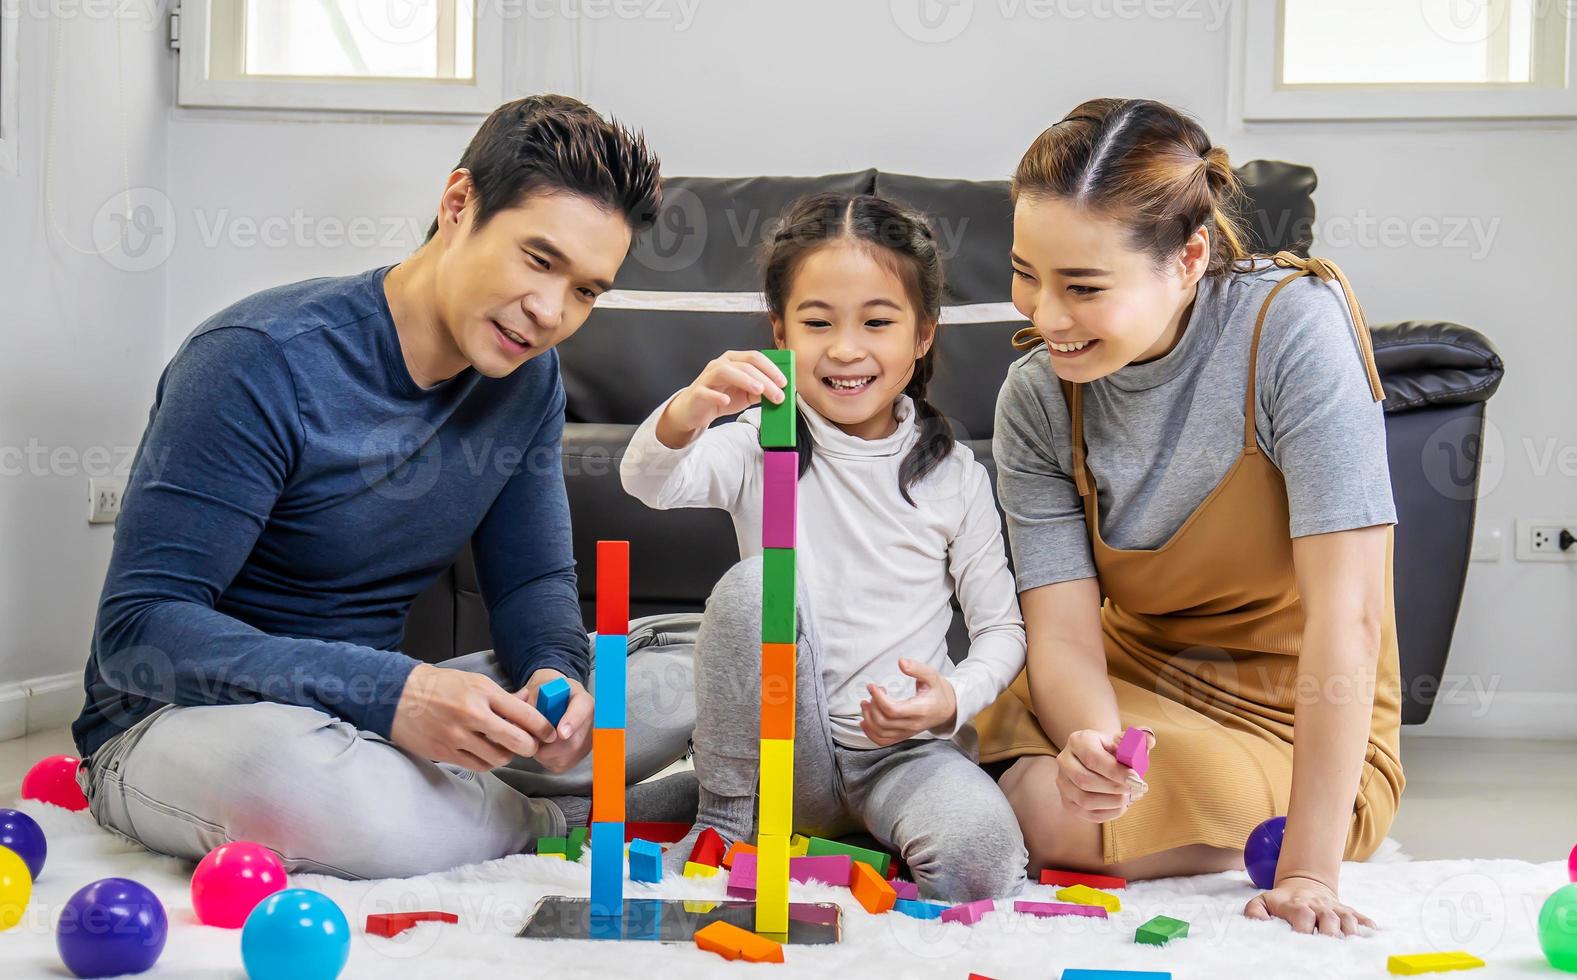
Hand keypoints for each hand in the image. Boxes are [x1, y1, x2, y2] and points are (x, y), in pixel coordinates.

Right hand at [390, 663, 556, 771]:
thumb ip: (503, 698)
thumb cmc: (441, 686)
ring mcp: (457, 736)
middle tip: (530, 745)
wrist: (399, 695)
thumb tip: (532, 708)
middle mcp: (472, 714)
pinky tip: (484, 752)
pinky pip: (478, 765)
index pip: (525, 715)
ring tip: (503, 747)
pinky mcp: (444, 752)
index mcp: (483, 693)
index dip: (543, 729)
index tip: (549, 734)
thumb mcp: (475, 682)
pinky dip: (487, 762)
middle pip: (518, 742)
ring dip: (506, 755)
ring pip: (499, 758)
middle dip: (530, 747)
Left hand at [521, 669, 593, 772]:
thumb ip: (530, 703)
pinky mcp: (579, 756)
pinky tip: (544, 745)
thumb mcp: (537, 690)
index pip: (583, 710)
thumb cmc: (546, 695)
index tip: (561, 733)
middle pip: (573, 742)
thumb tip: (518, 722)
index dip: (572, 722)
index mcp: (582, 700)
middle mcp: (590, 722)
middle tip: (530, 735)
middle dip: (546, 744)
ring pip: (564, 756)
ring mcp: (588, 742)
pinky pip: (560, 764)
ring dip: (543, 751)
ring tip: (538, 736)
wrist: (556, 700)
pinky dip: (546, 758)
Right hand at [658, 350, 787, 446]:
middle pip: (744, 365)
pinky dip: (716, 396)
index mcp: (734, 360)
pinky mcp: (697, 392)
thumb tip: (780, 393)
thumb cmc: (721, 397)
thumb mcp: (746, 394)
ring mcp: (707, 377)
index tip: (785, 382)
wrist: (695, 410)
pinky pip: (706, 391)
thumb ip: (761, 391)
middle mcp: (720, 364)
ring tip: (759, 391)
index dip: (771, 368)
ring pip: (725, 371)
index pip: (755, 357)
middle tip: (778, 394)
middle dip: (764, 378)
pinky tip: (726, 401)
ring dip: (744, 380)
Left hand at [859, 659, 957, 745]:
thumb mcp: (932, 675)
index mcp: (920, 710)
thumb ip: (917, 668)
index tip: (873, 686)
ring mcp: (908, 732)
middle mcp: (913, 724)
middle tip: (872, 692)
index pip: (893, 710)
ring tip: (866, 703)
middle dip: (872, 707)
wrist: (950, 709)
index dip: (878, 698)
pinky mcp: (903, 735)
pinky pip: (883, 741)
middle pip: (884, 722)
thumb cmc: (939, 691)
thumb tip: (901, 662)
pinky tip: (864, 721)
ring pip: (881, 733)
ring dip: (868, 719)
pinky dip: (870, 733)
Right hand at [1054, 729, 1151, 822]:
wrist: (1096, 756)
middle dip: (1115, 789)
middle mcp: (1065, 761)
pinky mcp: (1068, 802)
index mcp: (1078, 741)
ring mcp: (1063, 783)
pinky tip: (1122, 805)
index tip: (1137, 778)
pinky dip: (1109, 813)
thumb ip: (1138, 738)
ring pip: (1085, 800)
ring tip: (1130, 797)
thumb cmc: (1112, 748)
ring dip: (1113, 802)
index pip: (1093, 759)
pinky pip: (1088, 814)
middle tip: (1137, 789)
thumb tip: (1149, 740)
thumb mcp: (1124, 739)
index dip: (1115, 772)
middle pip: (1085, 781)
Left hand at [1245, 874, 1376, 936]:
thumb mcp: (1263, 901)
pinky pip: (1360, 916)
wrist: (1304, 882)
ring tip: (1350, 944)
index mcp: (1296, 905)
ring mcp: (1334, 907)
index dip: (1304, 927)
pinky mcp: (1346, 909)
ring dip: (1350, 930)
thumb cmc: (1282, 900)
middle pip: (1328, 917)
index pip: (1302, 914)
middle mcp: (1317, 905)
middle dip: (1330, 932)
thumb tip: (1258, 922)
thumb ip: (1255, 911)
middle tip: (1329, 947)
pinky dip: (1367, 924)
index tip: (1302, 941)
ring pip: (1347, 917)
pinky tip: (1371, 933)